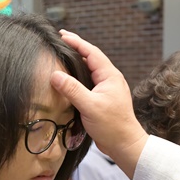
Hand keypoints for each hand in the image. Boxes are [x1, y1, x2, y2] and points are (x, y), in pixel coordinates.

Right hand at [53, 31, 147, 177]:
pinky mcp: (103, 99)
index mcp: (110, 76)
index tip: (62, 35)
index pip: (91, 52)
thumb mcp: (90, 106)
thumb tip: (55, 75)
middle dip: (76, 48)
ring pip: (90, 70)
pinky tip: (70, 79)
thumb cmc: (112, 126)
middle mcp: (110, 79)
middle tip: (60, 41)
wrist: (125, 145)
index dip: (77, 42)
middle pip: (91, 58)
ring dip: (77, 62)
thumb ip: (72, 89)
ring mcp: (107, 89)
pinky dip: (79, 76)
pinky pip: (89, 82)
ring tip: (63, 55)